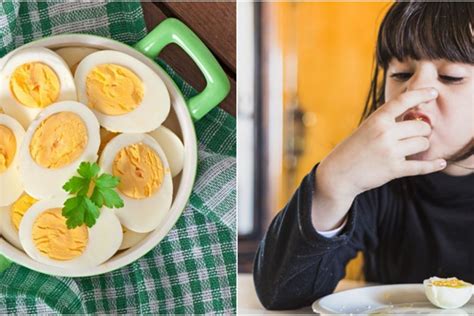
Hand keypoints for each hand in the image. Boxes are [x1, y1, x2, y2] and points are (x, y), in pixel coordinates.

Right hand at [318, 87, 445, 198]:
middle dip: (423, 131)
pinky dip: (433, 165)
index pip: (403, 101)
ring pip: (423, 144)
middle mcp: (385, 133)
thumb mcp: (366, 128)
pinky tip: (440, 163)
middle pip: (421, 126)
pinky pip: (421, 166)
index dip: (421, 94)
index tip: (433, 92)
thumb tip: (417, 116)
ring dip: (421, 147)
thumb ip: (388, 122)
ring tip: (410, 150)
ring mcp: (390, 152)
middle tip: (416, 135)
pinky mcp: (394, 170)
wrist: (338, 173)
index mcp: (377, 120)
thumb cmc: (352, 149)